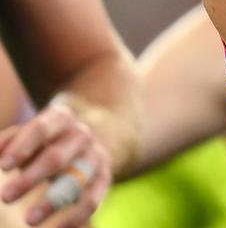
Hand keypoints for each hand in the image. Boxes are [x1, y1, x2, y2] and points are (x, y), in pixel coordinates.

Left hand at [0, 105, 111, 226]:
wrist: (85, 142)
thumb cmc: (43, 140)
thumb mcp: (27, 133)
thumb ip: (8, 142)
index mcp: (61, 117)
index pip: (41, 129)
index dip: (21, 148)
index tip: (2, 166)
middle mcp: (82, 135)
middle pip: (57, 157)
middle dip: (30, 178)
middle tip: (5, 197)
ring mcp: (96, 156)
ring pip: (76, 181)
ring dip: (51, 201)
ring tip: (29, 220)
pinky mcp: (104, 178)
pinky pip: (91, 200)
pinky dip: (73, 217)